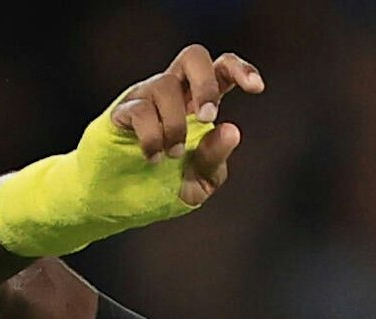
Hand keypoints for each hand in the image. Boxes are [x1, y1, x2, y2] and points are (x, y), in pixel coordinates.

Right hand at [109, 45, 264, 205]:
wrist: (117, 204)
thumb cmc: (161, 188)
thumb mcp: (198, 183)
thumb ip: (215, 159)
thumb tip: (231, 130)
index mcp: (198, 106)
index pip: (221, 71)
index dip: (240, 70)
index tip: (257, 88)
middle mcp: (173, 95)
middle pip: (193, 55)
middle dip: (206, 82)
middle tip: (207, 116)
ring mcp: (145, 99)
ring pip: (165, 85)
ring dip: (175, 125)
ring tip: (172, 156)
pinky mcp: (120, 112)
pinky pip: (140, 109)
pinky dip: (152, 137)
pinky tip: (153, 158)